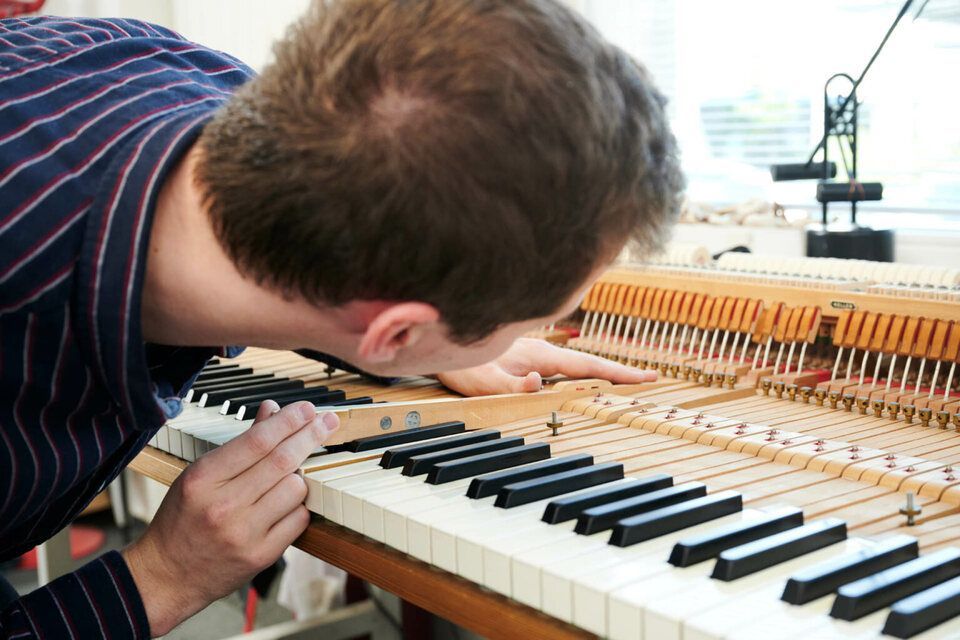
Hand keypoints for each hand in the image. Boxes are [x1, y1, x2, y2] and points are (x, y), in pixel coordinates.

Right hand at [122, 400, 338, 635]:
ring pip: (296, 489)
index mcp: (204, 479)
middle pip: (282, 461)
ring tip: (289, 477)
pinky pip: (299, 519)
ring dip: (299, 477)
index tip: (307, 409)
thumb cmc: (183, 518)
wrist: (168, 575)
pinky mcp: (261, 555)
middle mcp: (224, 505)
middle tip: (327, 422)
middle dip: (310, 436)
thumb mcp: (200, 475)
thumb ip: (241, 444)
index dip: (288, 421)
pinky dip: (299, 506)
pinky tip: (287, 504)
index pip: (258, 441)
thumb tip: (272, 411)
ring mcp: (244, 533)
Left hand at [436, 337, 657, 395]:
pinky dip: (582, 372)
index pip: (588, 366)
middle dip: (619, 372)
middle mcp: (542, 352)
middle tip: (650, 379)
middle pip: (589, 363)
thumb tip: (539, 384)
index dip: (618, 373)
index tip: (648, 378)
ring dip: (602, 372)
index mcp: (540, 356)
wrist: (438, 345)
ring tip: (627, 381)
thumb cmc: (460, 363)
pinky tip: (587, 379)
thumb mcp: (483, 381)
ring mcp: (535, 353)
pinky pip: (562, 366)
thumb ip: (511, 386)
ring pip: (576, 363)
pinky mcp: (526, 357)